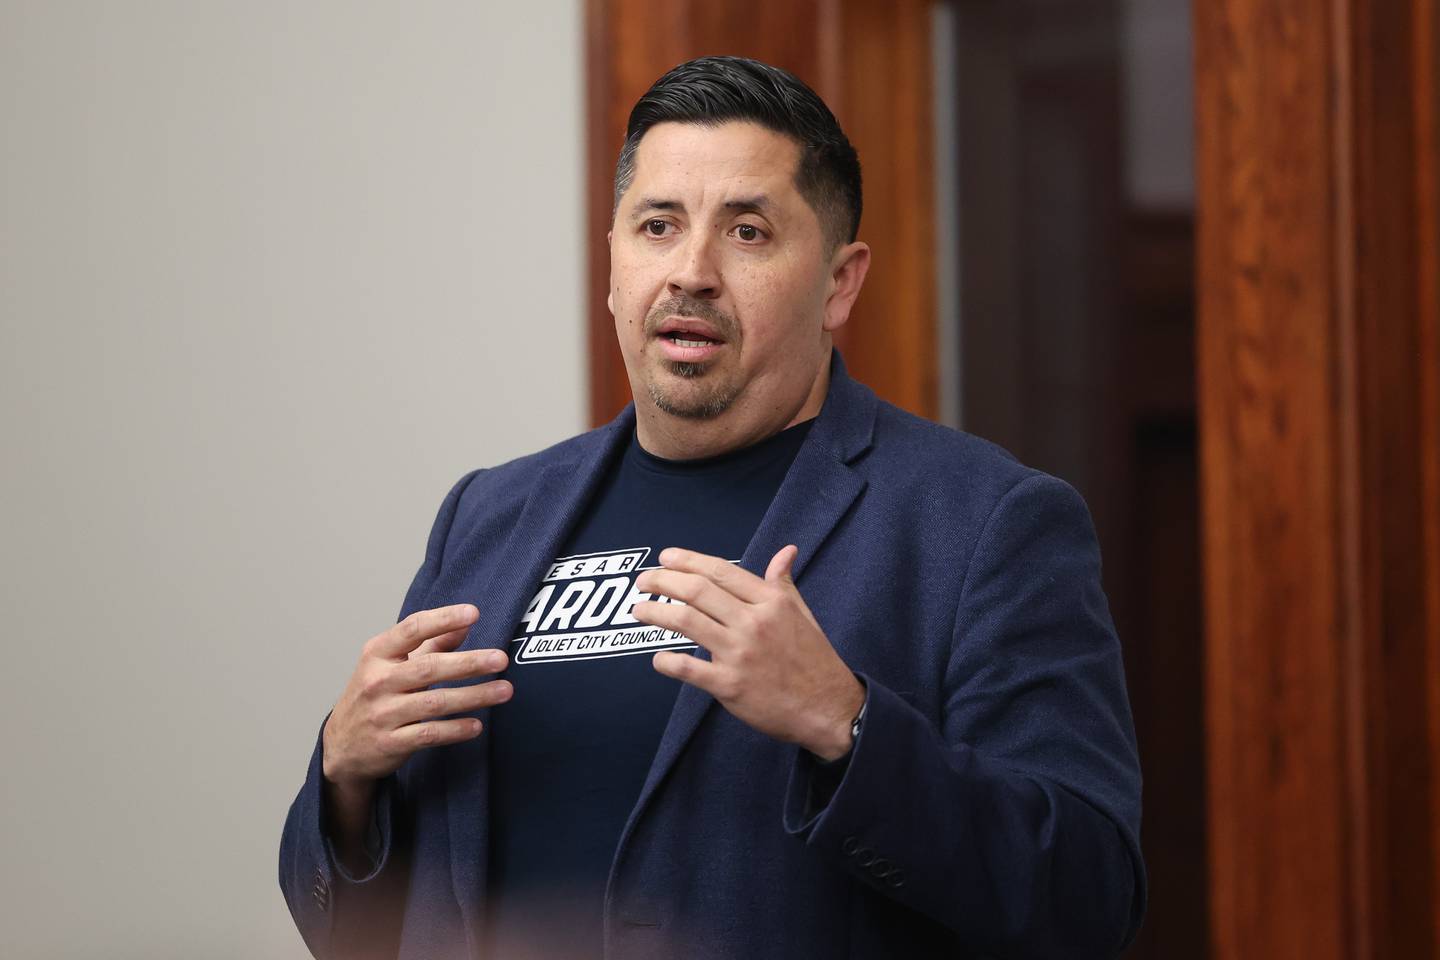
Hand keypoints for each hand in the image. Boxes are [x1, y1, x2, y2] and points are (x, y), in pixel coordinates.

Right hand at [322, 604, 510, 791]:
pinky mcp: (390, 743)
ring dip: (473, 696)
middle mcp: (378, 681)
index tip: (473, 613)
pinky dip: (455, 730)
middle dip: (468, 662)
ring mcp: (383, 714)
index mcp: (377, 654)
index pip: (412, 629)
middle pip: (429, 668)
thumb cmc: (374, 695)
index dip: (443, 619)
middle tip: (501, 658)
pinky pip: (429, 734)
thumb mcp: (392, 663)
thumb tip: (464, 624)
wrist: (342, 746)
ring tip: (504, 690)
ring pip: (435, 703)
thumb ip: (430, 644)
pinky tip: (477, 725)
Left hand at [633, 546, 863, 760]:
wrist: (829, 708)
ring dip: (657, 612)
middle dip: (663, 581)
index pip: (722, 572)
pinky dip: (667, 662)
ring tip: (639, 610)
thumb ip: (784, 583)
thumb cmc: (815, 660)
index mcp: (771, 602)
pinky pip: (689, 668)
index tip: (666, 557)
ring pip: (687, 622)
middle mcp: (753, 622)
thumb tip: (786, 551)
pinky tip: (658, 659)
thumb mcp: (802, 614)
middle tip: (643, 581)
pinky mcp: (730, 685)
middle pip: (698, 591)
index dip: (689, 561)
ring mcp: (741, 654)